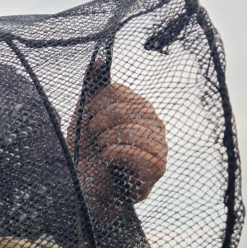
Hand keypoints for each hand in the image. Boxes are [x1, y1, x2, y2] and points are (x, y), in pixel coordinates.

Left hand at [68, 81, 166, 206]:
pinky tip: (110, 161)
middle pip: (120, 110)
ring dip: (105, 142)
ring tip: (103, 151)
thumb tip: (98, 61)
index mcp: (140, 107)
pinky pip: (133, 151)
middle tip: (96, 140)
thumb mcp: (85, 117)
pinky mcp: (158, 167)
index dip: (95, 106)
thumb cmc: (89, 151)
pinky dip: (113, 155)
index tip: (90, 122)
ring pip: (127, 130)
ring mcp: (160, 144)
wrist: (89, 186)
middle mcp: (155, 122)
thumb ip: (93, 90)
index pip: (116, 90)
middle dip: (98, 126)